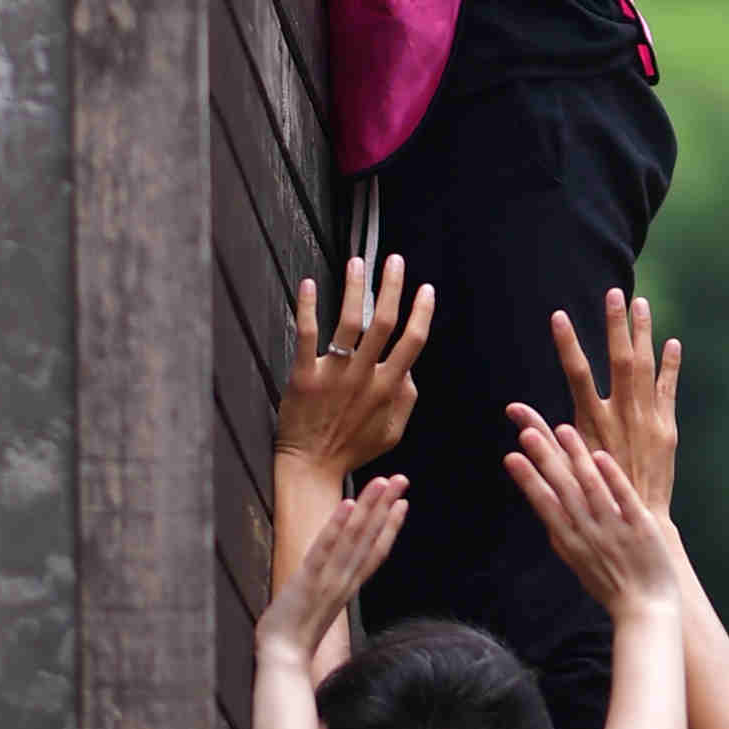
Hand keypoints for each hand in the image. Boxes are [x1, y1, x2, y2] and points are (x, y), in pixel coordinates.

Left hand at [258, 476, 405, 664]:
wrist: (282, 662)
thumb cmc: (295, 638)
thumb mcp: (319, 608)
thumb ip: (330, 590)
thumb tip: (332, 575)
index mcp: (348, 587)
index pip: (376, 552)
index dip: (391, 527)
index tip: (403, 504)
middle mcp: (344, 580)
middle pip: (371, 537)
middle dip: (387, 506)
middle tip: (403, 479)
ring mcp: (328, 579)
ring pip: (354, 537)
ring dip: (369, 507)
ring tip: (382, 482)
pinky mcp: (308, 580)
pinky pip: (325, 549)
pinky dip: (337, 526)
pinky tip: (346, 503)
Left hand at [277, 250, 433, 481]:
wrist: (311, 467)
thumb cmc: (352, 449)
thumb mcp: (393, 432)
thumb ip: (406, 398)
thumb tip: (409, 366)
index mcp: (388, 388)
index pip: (412, 341)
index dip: (421, 312)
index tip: (425, 289)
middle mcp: (364, 376)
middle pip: (384, 322)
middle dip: (392, 287)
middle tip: (394, 261)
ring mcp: (334, 375)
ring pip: (349, 322)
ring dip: (355, 288)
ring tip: (357, 262)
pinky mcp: (304, 376)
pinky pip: (306, 336)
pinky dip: (307, 308)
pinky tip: (309, 285)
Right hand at [505, 421, 677, 618]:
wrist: (645, 610)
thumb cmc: (611, 585)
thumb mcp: (579, 561)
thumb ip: (565, 534)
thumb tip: (548, 508)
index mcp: (570, 542)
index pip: (544, 505)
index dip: (527, 480)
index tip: (511, 457)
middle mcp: (588, 533)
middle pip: (562, 490)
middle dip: (544, 461)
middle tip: (526, 433)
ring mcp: (614, 529)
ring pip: (591, 487)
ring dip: (576, 458)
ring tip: (563, 430)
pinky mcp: (640, 528)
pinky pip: (624, 498)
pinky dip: (612, 478)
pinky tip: (601, 457)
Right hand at [551, 287, 680, 521]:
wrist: (638, 523)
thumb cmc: (595, 494)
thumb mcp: (564, 463)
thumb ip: (539, 432)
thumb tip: (512, 410)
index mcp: (593, 422)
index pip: (577, 374)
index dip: (568, 344)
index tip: (558, 316)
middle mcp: (622, 416)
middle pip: (620, 361)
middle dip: (616, 326)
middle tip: (615, 293)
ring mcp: (647, 421)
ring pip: (647, 369)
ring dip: (644, 335)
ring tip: (642, 304)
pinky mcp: (667, 430)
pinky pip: (669, 391)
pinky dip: (670, 367)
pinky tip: (672, 344)